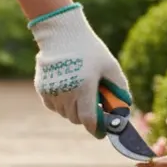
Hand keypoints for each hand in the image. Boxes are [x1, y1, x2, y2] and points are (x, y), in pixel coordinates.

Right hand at [28, 3, 131, 138]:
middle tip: (94, 106)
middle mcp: (65, 92)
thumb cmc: (90, 49)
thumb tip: (124, 111)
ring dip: (74, 110)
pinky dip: (62, 104)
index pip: (89, 120)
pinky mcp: (42, 89)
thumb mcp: (111, 66)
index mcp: (84, 87)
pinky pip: (54, 106)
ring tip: (80, 93)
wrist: (62, 33)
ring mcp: (51, 91)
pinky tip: (68, 89)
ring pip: (65, 114)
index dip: (96, 129)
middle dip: (87, 117)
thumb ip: (120, 90)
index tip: (101, 133)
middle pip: (76, 119)